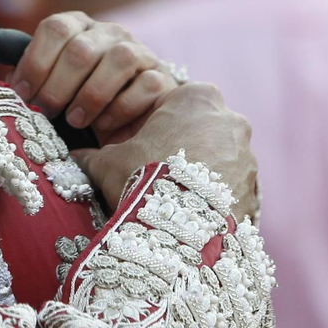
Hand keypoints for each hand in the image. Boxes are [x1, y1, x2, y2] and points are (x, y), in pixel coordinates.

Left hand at [8, 12, 183, 145]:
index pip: (55, 27)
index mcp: (77, 27)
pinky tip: (105, 125)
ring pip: (118, 59)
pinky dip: (121, 108)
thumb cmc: (80, 102)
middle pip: (81, 49)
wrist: (131, 119)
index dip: (36, 61)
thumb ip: (29, 78)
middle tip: (48, 112)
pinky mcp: (162, 76)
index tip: (23, 92)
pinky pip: (145, 84)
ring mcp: (139, 51)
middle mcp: (108, 32)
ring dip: (91, 95)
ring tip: (75, 119)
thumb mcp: (52, 86)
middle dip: (59, 85)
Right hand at [71, 83, 257, 221]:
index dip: (157, 125)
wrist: (177, 230)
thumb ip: (92, 154)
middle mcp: (230, 121)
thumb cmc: (142, 180)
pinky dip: (216, 203)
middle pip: (203, 130)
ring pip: (221, 161)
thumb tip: (73, 157)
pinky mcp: (255, 191)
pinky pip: (232, 193)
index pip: (177, 102)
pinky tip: (192, 219)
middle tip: (158, 176)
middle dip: (185, 150)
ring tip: (174, 203)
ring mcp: (248, 157)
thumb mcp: (107, 161)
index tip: (143, 148)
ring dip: (202, 177)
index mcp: (197, 97)